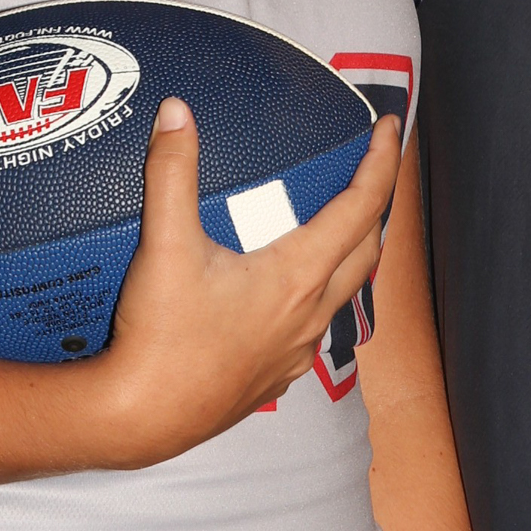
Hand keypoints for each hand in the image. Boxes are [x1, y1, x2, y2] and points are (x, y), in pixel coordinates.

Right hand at [96, 102, 399, 466]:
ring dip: (349, 252)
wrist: (140, 418)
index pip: (362, 208)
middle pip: (368, 250)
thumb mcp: (164, 245)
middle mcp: (310, 315)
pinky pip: (314, 327)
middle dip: (376, 205)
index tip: (390, 129)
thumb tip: (176, 112)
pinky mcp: (276, 374)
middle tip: (370, 170)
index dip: (382, 163)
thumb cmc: (159, 338)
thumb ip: (172, 172)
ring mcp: (297, 350)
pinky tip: (288, 290)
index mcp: (297, 277)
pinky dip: (317, 294)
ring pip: (344, 292)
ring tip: (333, 223)